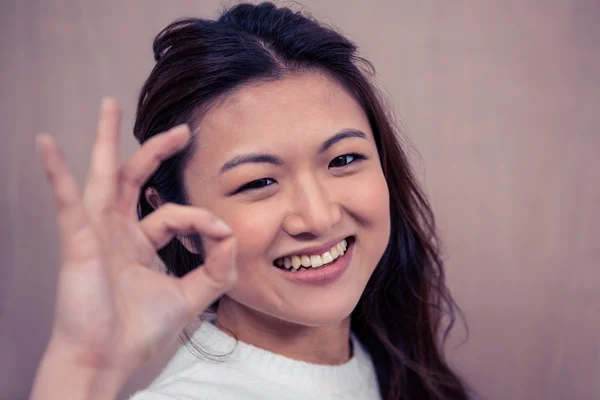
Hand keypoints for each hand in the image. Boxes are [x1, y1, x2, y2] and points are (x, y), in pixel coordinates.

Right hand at [31, 98, 236, 397]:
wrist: (108, 358)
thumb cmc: (139, 330)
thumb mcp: (190, 295)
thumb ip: (216, 268)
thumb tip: (230, 233)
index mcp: (139, 244)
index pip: (174, 215)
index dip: (201, 220)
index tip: (222, 233)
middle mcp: (116, 233)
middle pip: (134, 180)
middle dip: (156, 151)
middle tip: (182, 131)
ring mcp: (96, 233)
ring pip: (104, 177)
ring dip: (106, 141)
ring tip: (109, 106)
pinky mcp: (78, 241)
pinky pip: (67, 200)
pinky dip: (57, 172)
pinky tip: (47, 144)